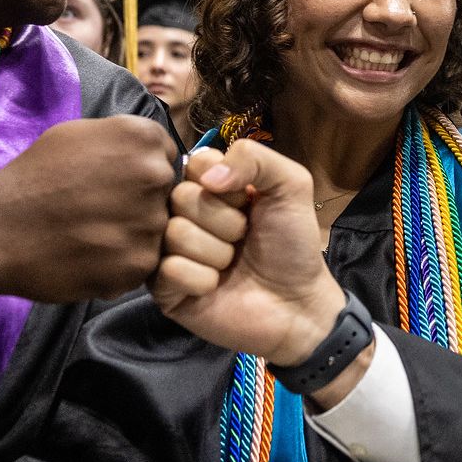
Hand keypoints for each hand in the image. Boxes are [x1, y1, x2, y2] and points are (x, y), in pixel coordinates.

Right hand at [0, 114, 176, 304]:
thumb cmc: (32, 177)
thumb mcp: (77, 134)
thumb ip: (122, 140)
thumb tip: (151, 154)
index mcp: (141, 137)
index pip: (165, 155)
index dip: (139, 171)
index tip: (113, 182)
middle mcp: (154, 175)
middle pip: (164, 193)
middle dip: (139, 203)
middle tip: (99, 212)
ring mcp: (150, 222)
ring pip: (155, 230)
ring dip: (131, 235)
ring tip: (91, 235)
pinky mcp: (139, 264)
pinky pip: (141, 263)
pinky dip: (119, 263)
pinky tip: (90, 256)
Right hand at [153, 141, 349, 364]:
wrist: (297, 303)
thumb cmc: (292, 244)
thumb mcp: (290, 186)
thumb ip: (255, 158)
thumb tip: (208, 176)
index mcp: (209, 186)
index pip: (195, 162)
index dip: (225, 183)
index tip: (246, 201)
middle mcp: (184, 214)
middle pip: (181, 197)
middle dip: (224, 221)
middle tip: (242, 238)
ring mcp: (170, 250)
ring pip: (174, 233)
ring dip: (216, 252)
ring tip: (232, 263)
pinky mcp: (164, 288)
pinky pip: (169, 270)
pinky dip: (201, 279)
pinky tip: (216, 286)